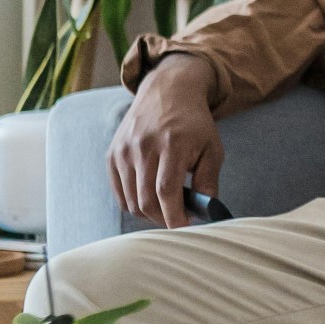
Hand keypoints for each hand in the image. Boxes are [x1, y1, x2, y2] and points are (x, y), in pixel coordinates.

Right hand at [109, 54, 221, 229]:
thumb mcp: (212, 148)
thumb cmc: (195, 124)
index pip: (166, 191)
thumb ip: (209, 181)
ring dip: (149, 213)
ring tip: (166, 207)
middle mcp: (143, 147)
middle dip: (163, 219)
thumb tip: (206, 214)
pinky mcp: (112, 154)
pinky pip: (120, 193)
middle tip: (178, 220)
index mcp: (172, 144)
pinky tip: (149, 198)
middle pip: (146, 200)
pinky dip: (134, 203)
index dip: (175, 217)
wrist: (167, 92)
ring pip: (131, 201)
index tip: (185, 231)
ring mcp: (124, 150)